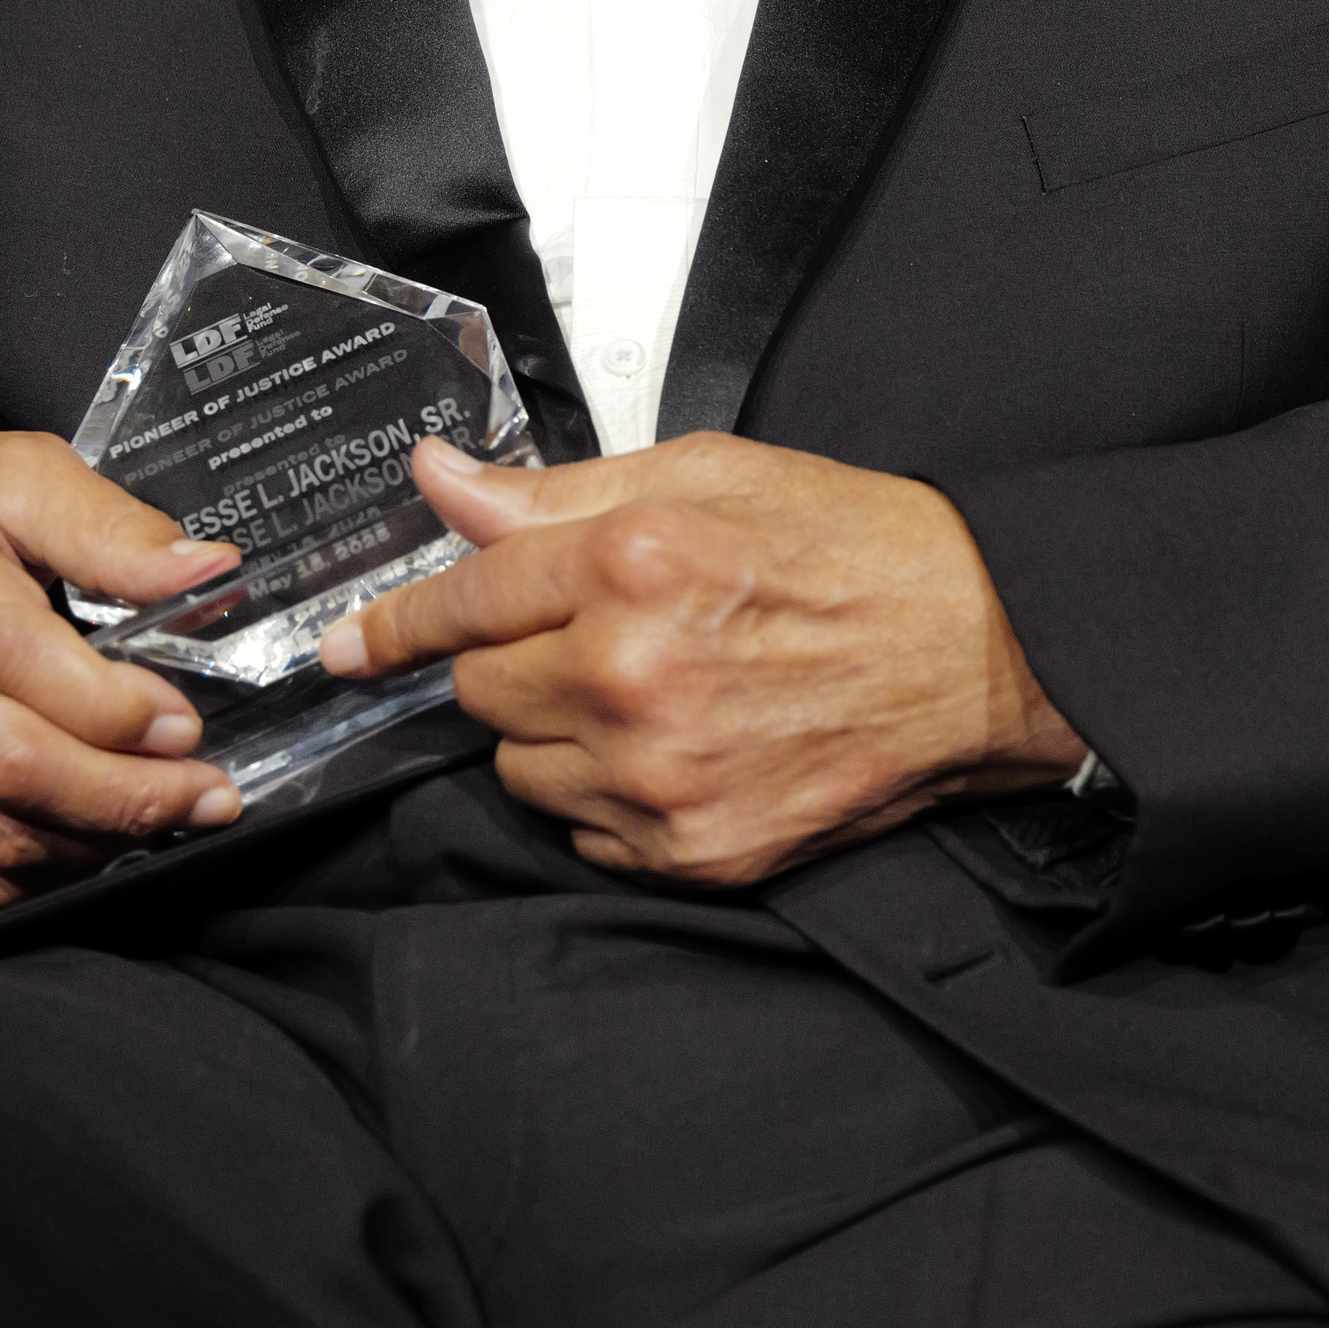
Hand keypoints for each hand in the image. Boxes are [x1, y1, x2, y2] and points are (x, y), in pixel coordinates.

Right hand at [0, 431, 244, 903]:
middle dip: (122, 792)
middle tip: (204, 789)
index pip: (8, 651)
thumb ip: (107, 524)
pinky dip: (48, 866)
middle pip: (4, 758)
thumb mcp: (9, 471)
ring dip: (98, 837)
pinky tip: (106, 837)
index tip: (180, 719)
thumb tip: (203, 570)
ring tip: (175, 814)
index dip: (104, 703)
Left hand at [319, 432, 1084, 886]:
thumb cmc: (852, 550)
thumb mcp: (703, 475)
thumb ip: (555, 492)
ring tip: (651, 688)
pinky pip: (584, 833)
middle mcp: (632, 677)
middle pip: (479, 692)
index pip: (462, 601)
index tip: (348, 643)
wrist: (980, 651)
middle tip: (590, 634)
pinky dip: (608, 796)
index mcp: (629, 566)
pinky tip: (680, 746)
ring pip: (522, 769)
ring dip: (556, 733)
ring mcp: (660, 778)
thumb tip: (443, 483)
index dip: (394, 621)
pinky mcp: (694, 851)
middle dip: (512, 662)